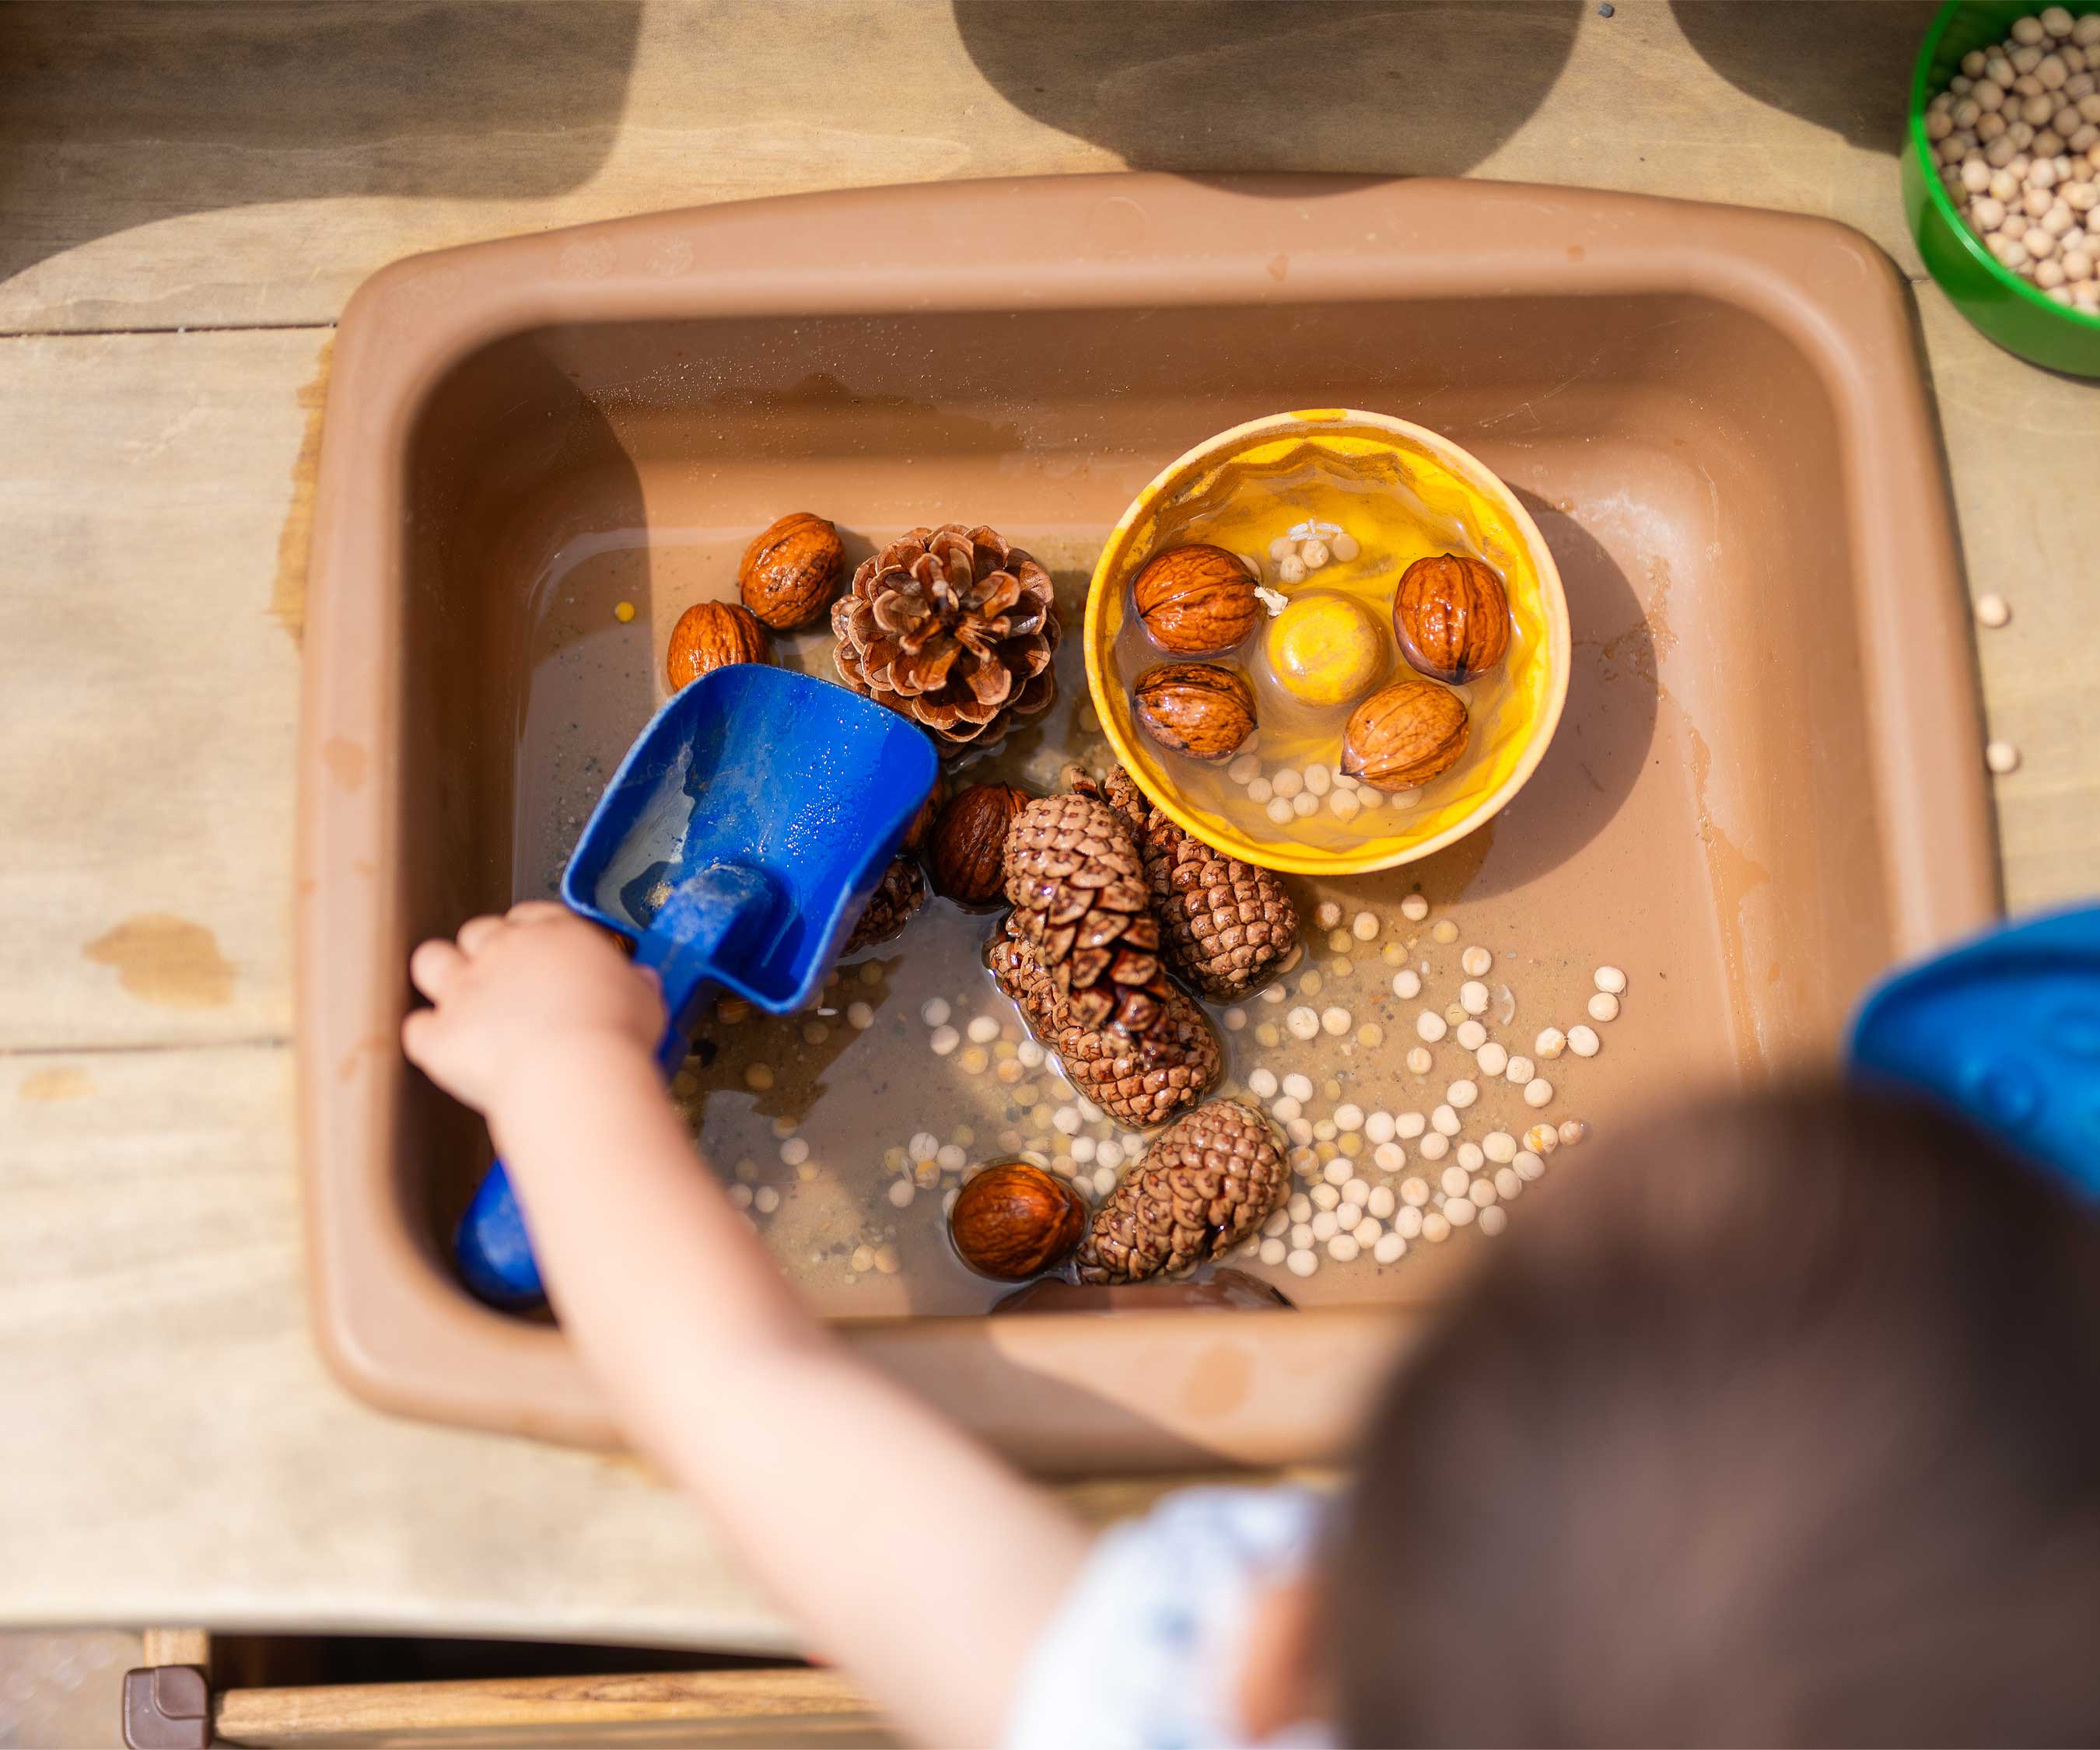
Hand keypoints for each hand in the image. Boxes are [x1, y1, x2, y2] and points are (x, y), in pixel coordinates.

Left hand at [403, 903, 663, 1115]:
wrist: (575, 1073)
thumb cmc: (612, 1036)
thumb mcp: (645, 998)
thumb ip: (634, 984)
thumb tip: (640, 983)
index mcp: (553, 934)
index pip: (530, 914)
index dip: (531, 934)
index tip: (540, 953)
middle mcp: (503, 952)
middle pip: (477, 932)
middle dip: (486, 953)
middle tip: (504, 982)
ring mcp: (466, 990)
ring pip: (430, 961)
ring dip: (442, 977)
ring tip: (460, 1000)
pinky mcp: (441, 1034)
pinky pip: (418, 1029)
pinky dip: (431, 1040)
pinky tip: (450, 1052)